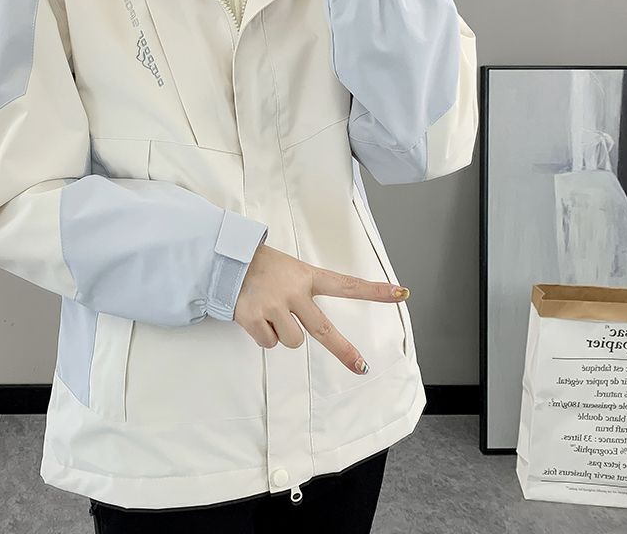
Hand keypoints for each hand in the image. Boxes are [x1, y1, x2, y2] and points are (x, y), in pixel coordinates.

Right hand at [234, 242, 409, 374]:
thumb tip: (309, 327)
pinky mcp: (255, 318)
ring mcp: (275, 306)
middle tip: (360, 366)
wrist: (225, 260)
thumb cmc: (260, 266)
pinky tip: (255, 315)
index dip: (374, 291)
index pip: (346, 284)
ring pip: (293, 342)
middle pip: (324, 329)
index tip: (400, 294)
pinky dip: (263, 334)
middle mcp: (294, 292)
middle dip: (343, 350)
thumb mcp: (288, 269)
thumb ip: (302, 291)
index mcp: (307, 276)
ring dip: (283, 333)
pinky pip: (269, 343)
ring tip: (270, 313)